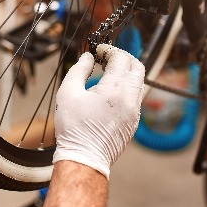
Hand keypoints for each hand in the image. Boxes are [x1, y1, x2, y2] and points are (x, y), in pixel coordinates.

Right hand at [53, 44, 144, 178]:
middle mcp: (130, 99)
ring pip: (139, 81)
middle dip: (122, 56)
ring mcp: (135, 111)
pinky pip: (136, 95)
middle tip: (105, 56)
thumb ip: (79, 69)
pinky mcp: (134, 121)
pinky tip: (109, 89)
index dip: (109, 49)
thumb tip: (88, 58)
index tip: (97, 49)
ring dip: (126, 71)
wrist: (85, 158)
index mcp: (114, 89)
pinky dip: (127, 85)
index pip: (121, 58)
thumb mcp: (68, 92)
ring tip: (107, 71)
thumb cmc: (73, 126)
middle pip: (137, 66)